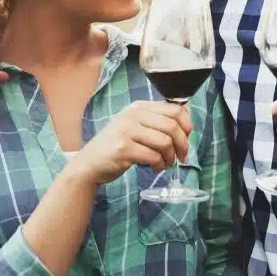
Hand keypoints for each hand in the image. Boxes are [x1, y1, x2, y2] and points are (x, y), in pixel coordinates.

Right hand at [68, 101, 191, 184]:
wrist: (89, 163)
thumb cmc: (115, 146)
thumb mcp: (134, 126)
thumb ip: (155, 121)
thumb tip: (187, 120)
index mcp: (138, 107)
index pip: (174, 109)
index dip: (187, 125)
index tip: (187, 138)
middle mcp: (132, 115)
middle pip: (172, 126)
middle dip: (183, 144)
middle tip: (182, 157)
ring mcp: (126, 131)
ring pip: (165, 142)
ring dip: (170, 157)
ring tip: (166, 163)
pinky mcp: (123, 149)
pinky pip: (153, 156)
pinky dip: (160, 165)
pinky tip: (155, 168)